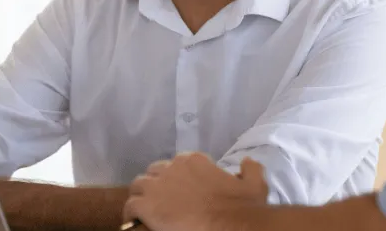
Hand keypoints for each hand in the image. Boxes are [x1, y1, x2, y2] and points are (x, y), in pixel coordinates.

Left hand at [124, 154, 268, 230]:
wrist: (233, 224)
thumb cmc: (244, 207)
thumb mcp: (255, 183)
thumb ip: (250, 169)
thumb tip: (248, 162)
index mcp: (194, 160)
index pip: (175, 164)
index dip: (176, 179)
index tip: (181, 192)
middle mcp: (172, 168)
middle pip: (154, 173)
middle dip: (156, 186)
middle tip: (162, 202)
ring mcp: (157, 186)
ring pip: (138, 186)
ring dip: (141, 198)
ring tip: (147, 212)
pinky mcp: (147, 206)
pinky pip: (130, 207)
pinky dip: (132, 215)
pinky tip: (137, 224)